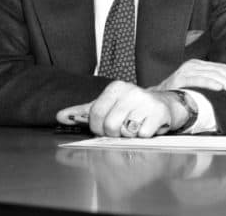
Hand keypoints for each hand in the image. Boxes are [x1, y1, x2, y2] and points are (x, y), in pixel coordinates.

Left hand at [56, 81, 187, 136]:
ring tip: (136, 126)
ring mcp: (146, 101)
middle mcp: (131, 91)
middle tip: (124, 127)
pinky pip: (142, 135)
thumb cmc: (133, 107)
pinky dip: (144, 136)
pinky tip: (148, 127)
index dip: (98, 127)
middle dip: (115, 133)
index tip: (106, 126)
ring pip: (125, 131)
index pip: (95, 115)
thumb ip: (83, 112)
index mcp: (115, 88)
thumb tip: (59, 116)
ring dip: (130, 135)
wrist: (166, 105)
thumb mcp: (108, 105)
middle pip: (109, 126)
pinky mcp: (159, 113)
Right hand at [151, 59, 225, 98]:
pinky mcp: (179, 78)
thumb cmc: (178, 96)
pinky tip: (220, 88)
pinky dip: (210, 83)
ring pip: (214, 75)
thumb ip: (210, 86)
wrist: (155, 99)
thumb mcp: (197, 88)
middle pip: (222, 71)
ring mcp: (187, 70)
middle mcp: (194, 65)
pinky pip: (198, 79)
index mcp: (200, 65)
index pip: (224, 69)